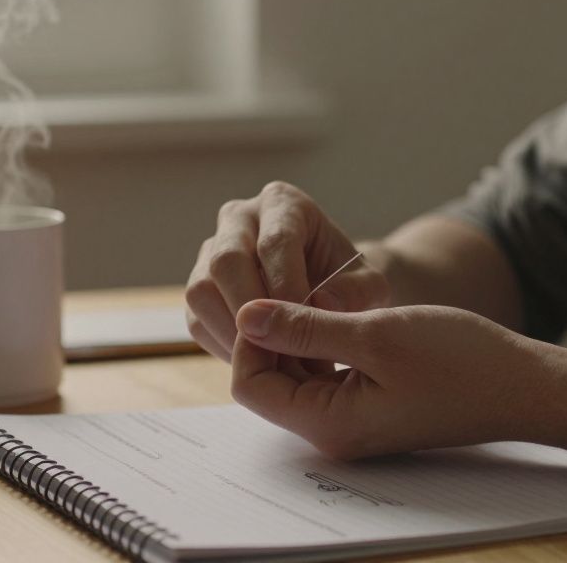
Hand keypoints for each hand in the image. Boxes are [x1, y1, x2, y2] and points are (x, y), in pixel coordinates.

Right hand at [185, 181, 389, 361]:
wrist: (330, 294)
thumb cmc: (350, 284)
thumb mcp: (370, 286)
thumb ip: (356, 292)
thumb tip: (323, 302)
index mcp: (282, 204)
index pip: (275, 241)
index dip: (287, 287)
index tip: (306, 326)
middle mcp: (238, 219)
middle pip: (226, 260)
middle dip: (253, 313)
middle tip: (280, 352)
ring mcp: (212, 252)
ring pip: (201, 290)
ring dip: (233, 333)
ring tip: (271, 363)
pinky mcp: (201, 288)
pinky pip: (196, 319)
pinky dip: (223, 346)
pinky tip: (256, 363)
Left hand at [230, 299, 545, 458]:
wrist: (522, 386)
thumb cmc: (460, 362)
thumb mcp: (374, 334)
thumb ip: (305, 327)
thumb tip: (247, 315)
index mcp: (328, 423)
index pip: (250, 384)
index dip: (252, 336)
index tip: (277, 294)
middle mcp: (333, 433)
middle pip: (268, 383)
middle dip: (271, 336)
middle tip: (296, 290)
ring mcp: (353, 422)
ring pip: (296, 377)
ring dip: (297, 338)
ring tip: (320, 299)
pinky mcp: (370, 408)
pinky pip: (325, 378)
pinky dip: (322, 346)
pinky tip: (342, 317)